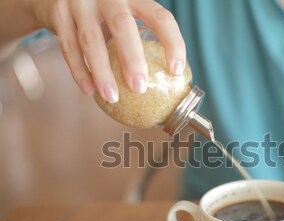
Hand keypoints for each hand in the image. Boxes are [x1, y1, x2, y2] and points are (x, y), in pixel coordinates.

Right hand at [28, 0, 185, 102]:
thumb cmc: (104, 13)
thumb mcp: (126, 14)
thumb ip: (140, 37)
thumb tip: (166, 79)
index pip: (160, 17)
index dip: (172, 43)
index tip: (176, 71)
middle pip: (122, 25)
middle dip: (132, 59)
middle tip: (140, 88)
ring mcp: (80, 2)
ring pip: (90, 40)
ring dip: (102, 73)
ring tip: (112, 97)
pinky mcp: (58, 13)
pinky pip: (68, 48)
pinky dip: (79, 72)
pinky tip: (90, 91)